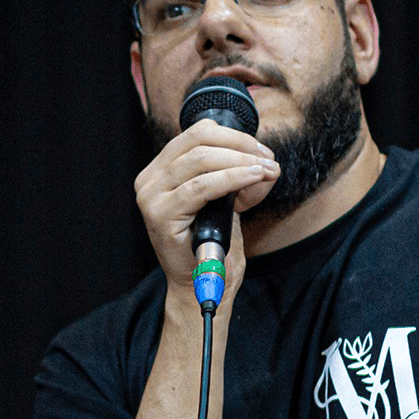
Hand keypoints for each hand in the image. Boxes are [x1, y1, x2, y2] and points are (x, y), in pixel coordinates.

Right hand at [134, 118, 279, 290]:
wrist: (199, 285)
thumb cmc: (212, 244)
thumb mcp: (228, 201)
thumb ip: (241, 177)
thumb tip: (267, 162)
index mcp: (161, 169)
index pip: (197, 133)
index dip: (235, 136)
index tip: (262, 150)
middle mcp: (150, 179)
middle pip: (199, 141)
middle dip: (241, 146)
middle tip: (268, 160)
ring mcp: (151, 196)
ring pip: (201, 160)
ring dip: (241, 162)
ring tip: (266, 170)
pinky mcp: (160, 214)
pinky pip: (201, 187)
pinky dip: (232, 178)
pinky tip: (253, 178)